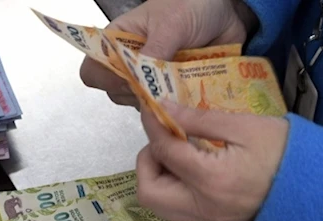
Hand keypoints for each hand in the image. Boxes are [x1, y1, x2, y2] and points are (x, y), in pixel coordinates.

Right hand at [79, 0, 257, 106]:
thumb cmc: (192, 4)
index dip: (107, 79)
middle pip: (116, 93)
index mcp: (119, 41)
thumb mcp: (171, 24)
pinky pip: (167, 109)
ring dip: (160, 103)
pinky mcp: (172, 91)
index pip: (94, 70)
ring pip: (142, 105)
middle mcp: (131, 63)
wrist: (228, 9)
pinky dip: (178, 108)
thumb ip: (155, 53)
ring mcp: (152, 80)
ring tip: (181, 87)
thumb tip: (144, 85)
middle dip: (138, 93)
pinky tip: (190, 96)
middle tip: (161, 83)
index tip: (130, 77)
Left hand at [136, 101, 287, 220]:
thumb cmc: (284, 152)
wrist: (315, 188)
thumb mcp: (244, 126)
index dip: (152, 126)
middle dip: (147, 161)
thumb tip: (163, 109)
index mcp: (211, 180)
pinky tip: (187, 164)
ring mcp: (206, 219)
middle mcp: (202, 206)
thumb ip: (198, 119)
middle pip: (148, 192)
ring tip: (176, 151)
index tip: (150, 109)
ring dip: (156, 175)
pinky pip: (175, 207)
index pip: (164, 152)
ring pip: (158, 204)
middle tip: (165, 139)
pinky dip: (170, 185)